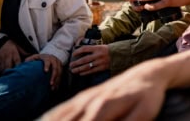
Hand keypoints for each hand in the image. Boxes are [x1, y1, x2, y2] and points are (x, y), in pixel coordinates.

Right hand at [0, 39, 23, 71]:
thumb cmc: (9, 44)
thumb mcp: (17, 45)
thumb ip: (23, 51)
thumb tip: (30, 54)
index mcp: (13, 52)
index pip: (17, 61)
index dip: (19, 66)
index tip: (20, 69)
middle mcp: (7, 56)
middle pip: (9, 66)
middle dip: (11, 70)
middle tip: (13, 72)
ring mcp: (1, 58)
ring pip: (3, 68)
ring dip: (6, 71)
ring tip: (9, 73)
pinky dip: (1, 70)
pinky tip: (3, 70)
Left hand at [25, 53, 62, 89]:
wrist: (49, 57)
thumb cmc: (39, 59)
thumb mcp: (34, 57)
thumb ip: (29, 60)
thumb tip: (22, 64)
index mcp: (47, 57)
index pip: (47, 61)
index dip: (47, 65)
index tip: (46, 71)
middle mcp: (54, 60)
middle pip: (55, 68)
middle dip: (53, 76)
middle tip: (50, 84)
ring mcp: (58, 64)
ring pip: (59, 72)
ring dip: (57, 80)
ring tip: (52, 88)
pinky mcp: (61, 68)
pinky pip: (61, 75)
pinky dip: (58, 81)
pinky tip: (55, 87)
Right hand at [42, 60, 168, 120]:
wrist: (146, 74)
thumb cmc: (147, 96)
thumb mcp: (143, 113)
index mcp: (103, 107)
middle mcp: (89, 102)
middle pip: (66, 120)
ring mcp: (85, 98)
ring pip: (60, 115)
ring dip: (47, 120)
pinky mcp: (84, 98)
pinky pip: (62, 109)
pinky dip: (50, 117)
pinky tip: (42, 120)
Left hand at [70, 45, 109, 74]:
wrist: (120, 54)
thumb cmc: (108, 50)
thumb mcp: (101, 47)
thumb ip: (93, 49)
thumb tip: (81, 52)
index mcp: (98, 48)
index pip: (85, 48)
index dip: (78, 51)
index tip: (73, 54)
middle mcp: (98, 54)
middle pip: (84, 59)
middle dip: (76, 63)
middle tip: (70, 65)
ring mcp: (100, 62)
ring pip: (87, 66)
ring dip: (79, 69)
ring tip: (73, 70)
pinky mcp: (103, 67)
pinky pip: (92, 71)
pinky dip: (86, 72)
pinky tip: (81, 73)